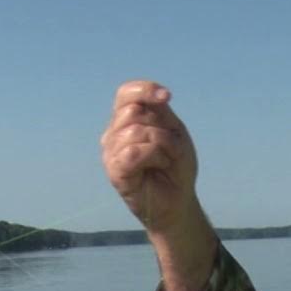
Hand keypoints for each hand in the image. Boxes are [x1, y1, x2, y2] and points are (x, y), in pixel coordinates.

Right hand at [100, 80, 199, 236]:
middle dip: (162, 127)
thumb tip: (159, 96)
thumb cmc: (175, 167)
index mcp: (127, 120)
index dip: (145, 90)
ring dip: (163, 145)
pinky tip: (159, 167)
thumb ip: (161, 112)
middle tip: (170, 148)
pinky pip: (133, 151)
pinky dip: (154, 157)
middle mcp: (114, 133)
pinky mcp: (114, 170)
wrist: (178, 200)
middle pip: (135, 111)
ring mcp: (111, 152)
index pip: (126, 93)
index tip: (167, 97)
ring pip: (136, 131)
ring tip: (165, 161)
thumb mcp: (174, 132)